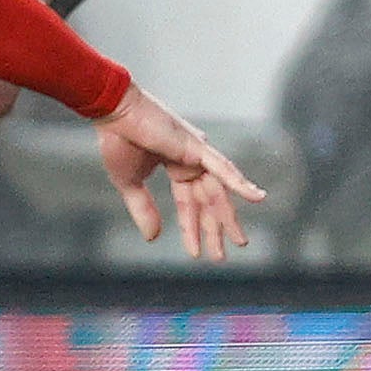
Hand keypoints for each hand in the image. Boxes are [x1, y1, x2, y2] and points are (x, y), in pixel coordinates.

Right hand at [93, 83, 265, 259]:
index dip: (190, 229)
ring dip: (228, 218)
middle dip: (215, 229)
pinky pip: (224, 168)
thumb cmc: (118, 141)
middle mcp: (192, 162)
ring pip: (219, 191)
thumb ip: (143, 209)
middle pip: (209, 202)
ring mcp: (197, 154)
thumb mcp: (130, 184)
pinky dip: (240, 182)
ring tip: (240, 242)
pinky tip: (257, 197)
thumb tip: (153, 238)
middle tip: (221, 257)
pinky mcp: (197, 147)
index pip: (188, 204)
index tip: (194, 254)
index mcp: (177, 168)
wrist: (113, 113)